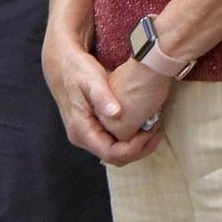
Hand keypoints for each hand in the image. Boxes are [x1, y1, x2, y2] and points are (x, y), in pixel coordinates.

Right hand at [41, 29, 161, 165]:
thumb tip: (116, 114)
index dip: (133, 148)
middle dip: (139, 148)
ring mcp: (89, 135)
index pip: (111, 154)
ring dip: (137, 144)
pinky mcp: (95, 129)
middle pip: (116, 158)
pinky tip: (144, 124)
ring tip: (154, 128)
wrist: (64, 63)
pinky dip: (131, 137)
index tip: (150, 132)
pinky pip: (115, 142)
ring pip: (117, 152)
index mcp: (81, 130)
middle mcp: (83, 138)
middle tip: (157, 131)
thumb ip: (102, 96)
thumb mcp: (90, 78)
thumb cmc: (77, 69)